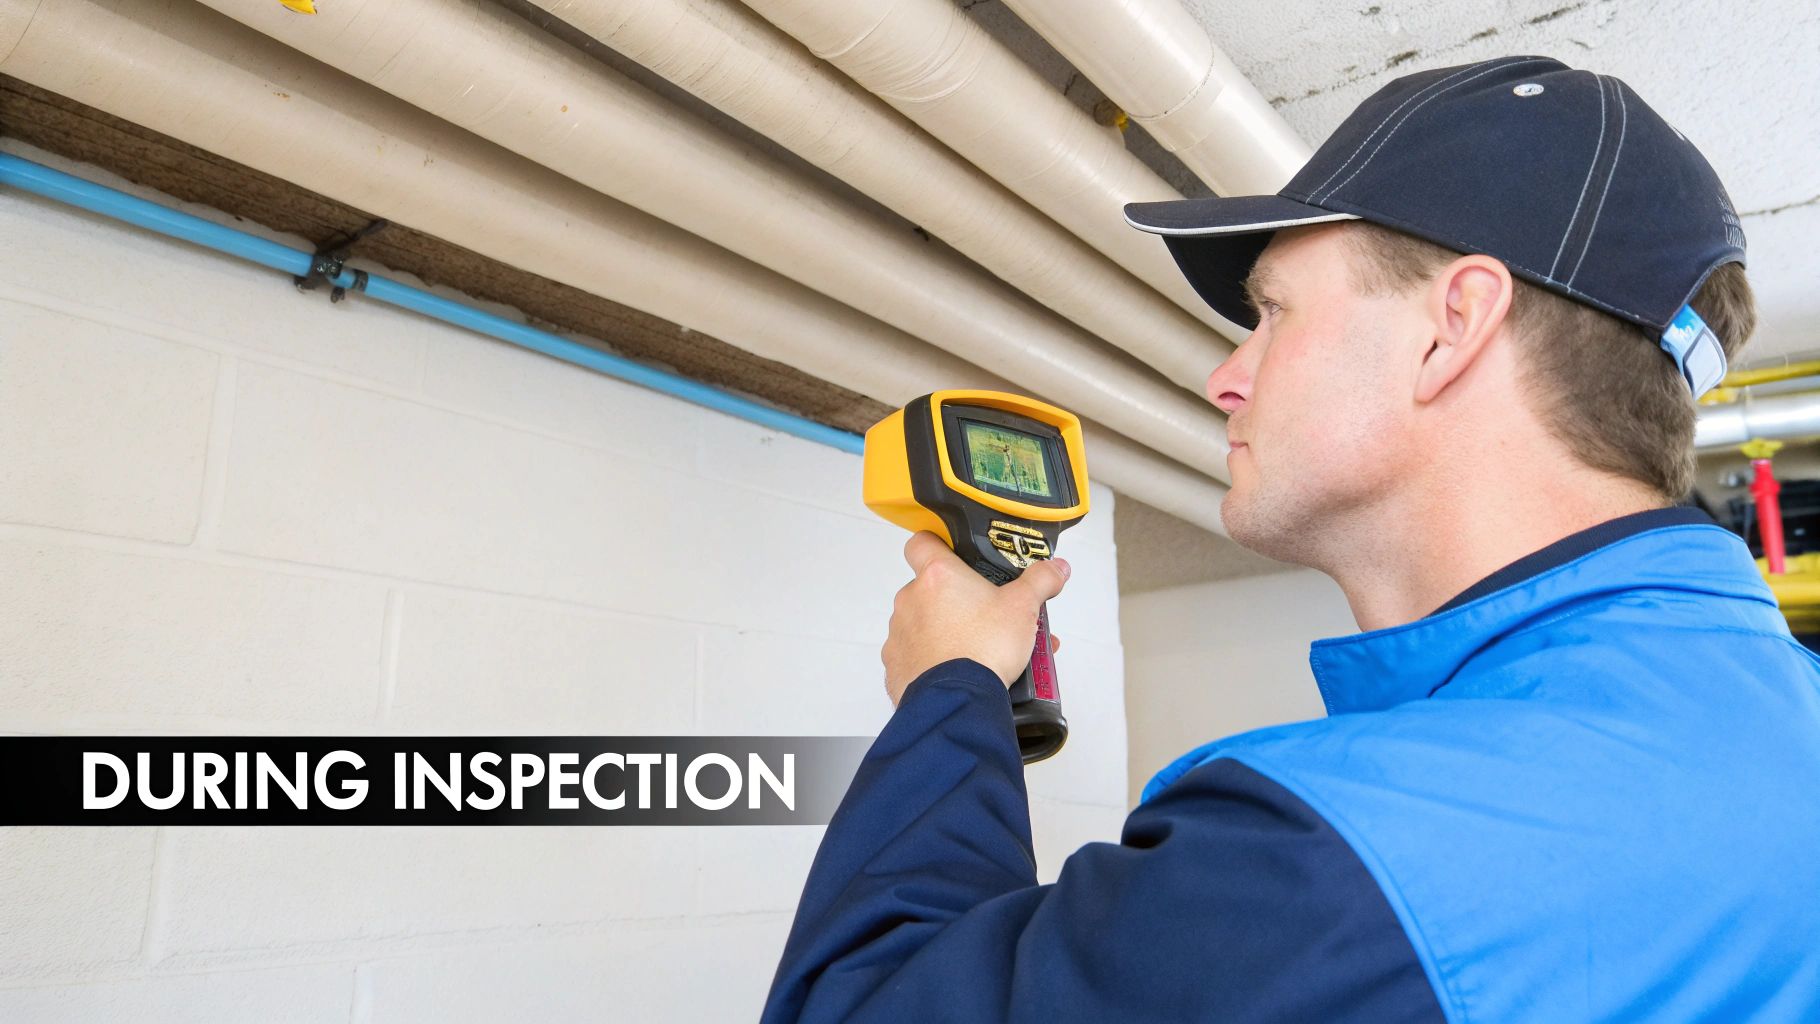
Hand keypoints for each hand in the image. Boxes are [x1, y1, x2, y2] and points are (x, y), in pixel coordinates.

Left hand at [881, 532, 1070, 705]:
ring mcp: (900, 634)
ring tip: (981, 650)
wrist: (958, 700)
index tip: (952, 554)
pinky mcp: (897, 665)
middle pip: (930, 589)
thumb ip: (1041, 581)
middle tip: (987, 617)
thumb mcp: (1023, 607)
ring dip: (947, 631)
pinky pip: (915, 656)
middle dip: (957, 601)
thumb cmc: (983, 648)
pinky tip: (960, 670)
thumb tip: (1056, 568)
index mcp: (937, 576)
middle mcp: (911, 600)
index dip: (936, 544)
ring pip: (923, 624)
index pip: (921, 542)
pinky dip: (934, 660)